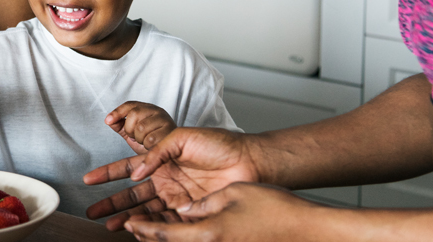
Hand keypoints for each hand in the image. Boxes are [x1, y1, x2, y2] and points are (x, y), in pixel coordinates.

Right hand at [84, 127, 259, 230]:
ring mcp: (177, 198)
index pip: (128, 168)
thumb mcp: (181, 137)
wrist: (249, 161)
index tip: (89, 179)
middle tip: (93, 212)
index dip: (108, 174)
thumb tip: (136, 174)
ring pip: (145, 212)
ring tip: (109, 227)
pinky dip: (151, 228)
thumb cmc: (219, 144)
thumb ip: (155, 152)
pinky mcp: (191, 213)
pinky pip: (167, 223)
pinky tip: (137, 231)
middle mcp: (165, 180)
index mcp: (160, 160)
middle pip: (132, 195)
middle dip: (111, 203)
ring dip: (127, 219)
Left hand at [106, 101, 175, 153]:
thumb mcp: (132, 133)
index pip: (129, 105)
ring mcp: (165, 120)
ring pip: (141, 128)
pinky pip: (150, 139)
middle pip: (134, 114)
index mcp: (147, 109)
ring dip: (140, 139)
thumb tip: (109, 120)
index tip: (108, 121)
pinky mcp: (171, 132)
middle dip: (130, 129)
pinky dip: (147, 146)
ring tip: (145, 142)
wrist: (170, 156)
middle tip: (136, 137)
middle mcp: (157, 111)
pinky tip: (152, 147)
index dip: (117, 112)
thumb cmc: (151, 143)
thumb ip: (120, 126)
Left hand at [123, 182, 318, 241]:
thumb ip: (202, 205)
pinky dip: (183, 239)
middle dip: (146, 236)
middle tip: (128, 226)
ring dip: (163, 240)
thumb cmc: (274, 207)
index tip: (125, 222)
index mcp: (207, 234)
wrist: (306, 229)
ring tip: (145, 229)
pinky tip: (179, 232)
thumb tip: (183, 212)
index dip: (141, 226)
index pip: (163, 232)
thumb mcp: (232, 195)